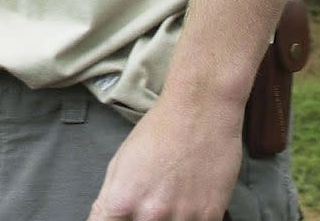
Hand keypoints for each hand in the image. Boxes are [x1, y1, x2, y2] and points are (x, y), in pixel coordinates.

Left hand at [85, 92, 243, 219]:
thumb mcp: (120, 162)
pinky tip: (190, 200)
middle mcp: (151, 215)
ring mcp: (182, 218)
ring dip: (171, 219)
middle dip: (142, 219)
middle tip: (153, 200)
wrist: (200, 110)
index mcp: (122, 200)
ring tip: (173, 198)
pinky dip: (191, 218)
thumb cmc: (158, 130)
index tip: (124, 216)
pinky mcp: (210, 218)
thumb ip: (109, 201)